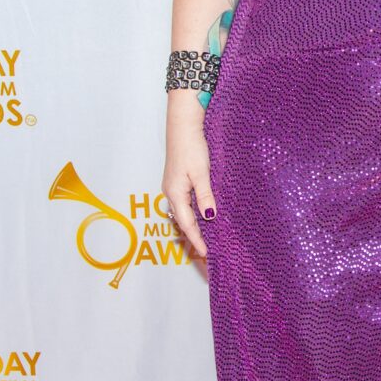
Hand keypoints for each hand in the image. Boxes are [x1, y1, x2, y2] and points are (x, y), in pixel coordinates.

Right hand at [163, 100, 215, 257]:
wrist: (183, 126)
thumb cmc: (191, 147)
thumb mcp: (201, 173)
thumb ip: (205, 195)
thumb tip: (209, 215)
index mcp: (175, 193)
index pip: (187, 224)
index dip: (197, 239)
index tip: (207, 253)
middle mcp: (171, 193)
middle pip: (183, 221)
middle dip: (195, 237)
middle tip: (207, 251)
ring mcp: (173, 186)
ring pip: (184, 213)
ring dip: (194, 226)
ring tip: (207, 238)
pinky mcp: (178, 180)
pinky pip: (185, 203)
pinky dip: (194, 213)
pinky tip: (203, 215)